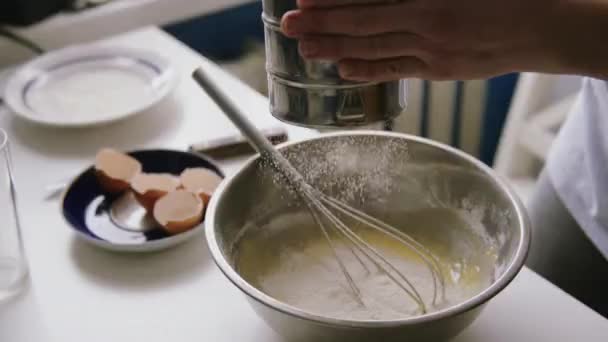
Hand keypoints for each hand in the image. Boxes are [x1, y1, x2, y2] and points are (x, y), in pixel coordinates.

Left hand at [280, 0, 606, 80]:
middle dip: (323, 25)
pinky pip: (398, 72)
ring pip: (375, 51)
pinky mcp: (440, 70)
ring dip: (337, 51)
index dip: (334, 1)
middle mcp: (426, 23)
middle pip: (363, 25)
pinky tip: (346, 72)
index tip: (305, 0)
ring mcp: (432, 51)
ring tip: (306, 50)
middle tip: (288, 26)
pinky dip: (370, 71)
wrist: (545, 26)